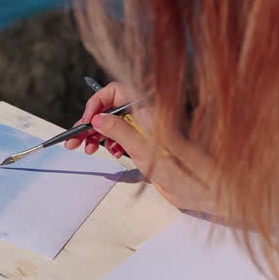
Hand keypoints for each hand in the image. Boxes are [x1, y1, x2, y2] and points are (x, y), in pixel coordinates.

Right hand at [63, 82, 217, 213]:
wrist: (202, 188)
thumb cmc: (183, 171)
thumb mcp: (144, 151)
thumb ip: (120, 131)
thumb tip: (98, 118)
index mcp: (147, 111)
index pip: (115, 91)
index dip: (97, 102)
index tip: (87, 120)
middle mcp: (146, 117)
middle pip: (111, 108)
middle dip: (91, 121)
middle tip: (76, 139)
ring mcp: (145, 130)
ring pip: (114, 123)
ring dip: (97, 134)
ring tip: (87, 148)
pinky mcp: (146, 144)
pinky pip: (122, 136)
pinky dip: (111, 143)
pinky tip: (111, 153)